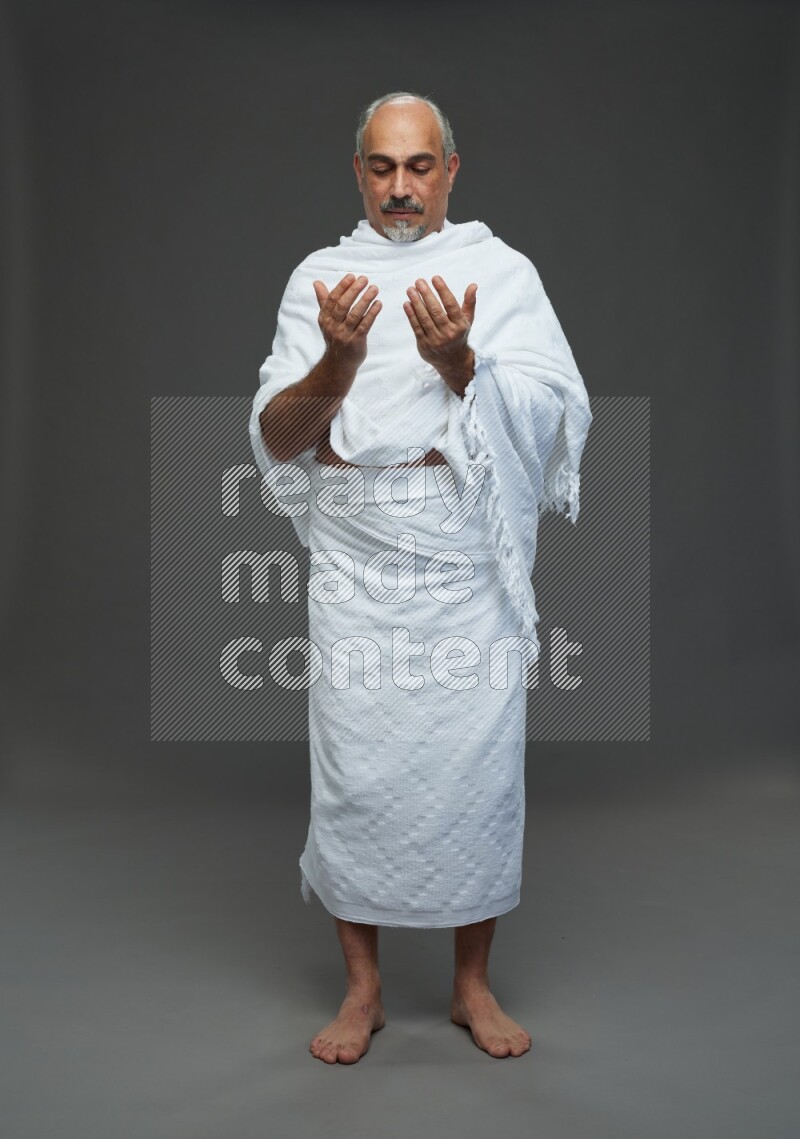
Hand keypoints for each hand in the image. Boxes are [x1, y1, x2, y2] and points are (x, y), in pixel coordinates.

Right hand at [313, 273, 381, 375]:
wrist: (338, 364)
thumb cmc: (335, 337)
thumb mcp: (326, 319)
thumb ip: (324, 300)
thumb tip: (316, 282)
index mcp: (324, 318)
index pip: (332, 299)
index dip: (342, 287)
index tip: (352, 276)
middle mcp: (332, 326)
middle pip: (343, 305)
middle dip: (354, 291)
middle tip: (364, 279)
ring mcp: (344, 335)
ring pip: (355, 314)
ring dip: (365, 300)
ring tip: (374, 288)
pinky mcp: (356, 342)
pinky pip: (365, 325)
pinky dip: (372, 314)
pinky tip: (379, 304)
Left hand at [403, 276, 477, 394]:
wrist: (452, 361)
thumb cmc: (458, 334)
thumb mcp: (467, 320)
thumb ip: (469, 302)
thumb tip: (473, 285)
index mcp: (460, 325)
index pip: (451, 305)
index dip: (443, 290)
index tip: (435, 278)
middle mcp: (448, 333)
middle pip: (436, 311)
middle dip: (426, 294)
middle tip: (419, 281)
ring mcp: (436, 340)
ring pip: (424, 318)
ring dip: (416, 303)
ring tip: (410, 289)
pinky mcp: (424, 345)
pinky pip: (416, 327)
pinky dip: (411, 315)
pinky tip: (407, 304)